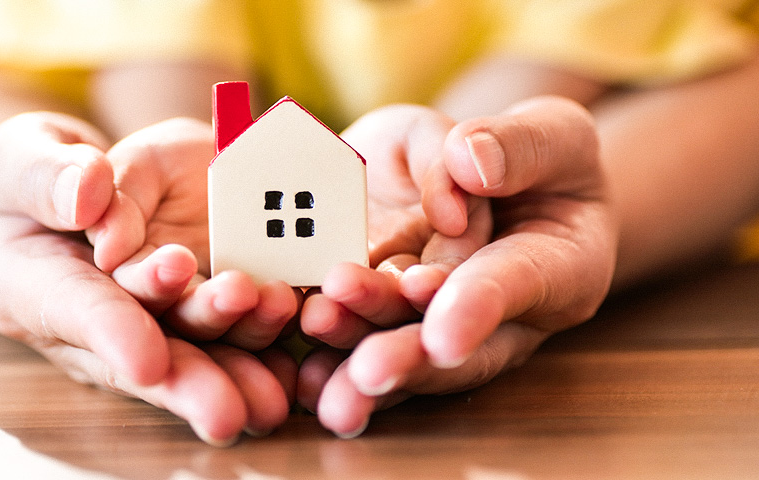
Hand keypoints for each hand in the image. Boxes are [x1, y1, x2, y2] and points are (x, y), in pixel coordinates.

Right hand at [0, 113, 294, 444]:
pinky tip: (301, 354)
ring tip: (277, 323)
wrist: (78, 190)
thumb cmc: (35, 178)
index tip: (147, 361)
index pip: (76, 312)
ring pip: (199, 345)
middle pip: (148, 356)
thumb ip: (44, 176)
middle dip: (191, 381)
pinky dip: (270, 341)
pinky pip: (236, 329)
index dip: (113, 335)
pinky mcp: (198, 304)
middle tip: (227, 410)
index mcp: (38, 289)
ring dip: (241, 351)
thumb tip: (89, 198)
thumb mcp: (20, 159)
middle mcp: (103, 320)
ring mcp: (156, 317)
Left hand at [301, 97, 616, 436]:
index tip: (445, 335)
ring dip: (355, 351)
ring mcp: (438, 321)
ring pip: (400, 348)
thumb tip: (469, 164)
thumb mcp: (550, 134)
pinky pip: (361, 339)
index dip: (479, 308)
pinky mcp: (390, 314)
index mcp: (558, 269)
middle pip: (453, 346)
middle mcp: (499, 316)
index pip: (517, 286)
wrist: (499, 182)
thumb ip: (519, 146)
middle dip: (407, 356)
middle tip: (367, 369)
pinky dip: (330, 357)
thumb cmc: (537, 160)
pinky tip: (298, 371)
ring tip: (316, 337)